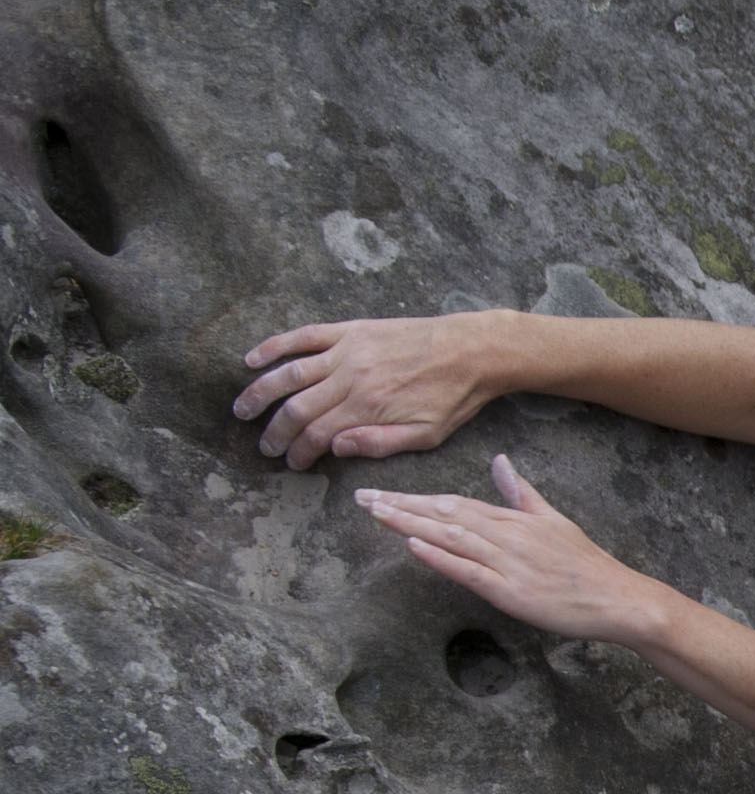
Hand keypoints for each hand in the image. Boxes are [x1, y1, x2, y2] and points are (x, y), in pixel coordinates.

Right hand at [238, 313, 507, 467]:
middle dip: (275, 430)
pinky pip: (303, 336)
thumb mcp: (426, 435)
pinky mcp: (350, 330)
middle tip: (265, 446)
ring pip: (290, 372)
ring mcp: (347, 351)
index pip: (317, 434)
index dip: (299, 452)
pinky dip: (273, 346)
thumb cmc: (453, 397)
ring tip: (242, 409)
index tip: (291, 463)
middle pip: (297, 407)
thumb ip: (379, 444)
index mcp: (368, 408)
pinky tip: (252, 359)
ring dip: (260, 392)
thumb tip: (335, 447)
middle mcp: (350, 378)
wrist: (473, 350)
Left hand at [356, 457, 676, 647]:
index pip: (454, 503)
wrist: (619, 598)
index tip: (380, 492)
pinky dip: (439, 557)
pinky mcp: (511, 592)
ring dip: (410, 524)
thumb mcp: (554, 520)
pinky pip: (469, 571)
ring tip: (375, 515)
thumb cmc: (587, 564)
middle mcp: (506, 536)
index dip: (415, 497)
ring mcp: (508, 564)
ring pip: (451, 538)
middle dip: (401, 505)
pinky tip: (413, 545)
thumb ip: (521, 493)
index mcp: (513, 519)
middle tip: (361, 498)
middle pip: (444, 515)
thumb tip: (500, 462)